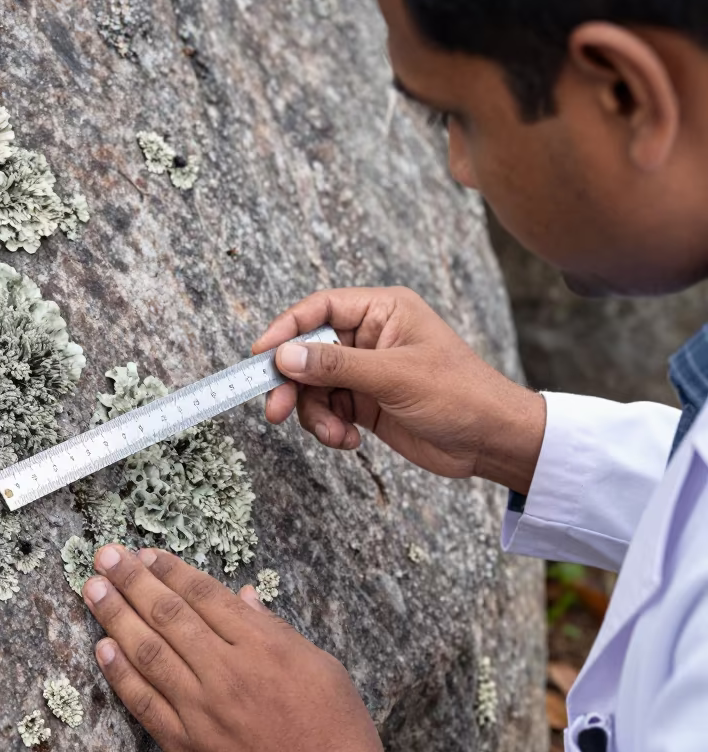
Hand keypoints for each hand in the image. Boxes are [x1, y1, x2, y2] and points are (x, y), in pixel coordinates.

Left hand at [83, 545, 385, 751]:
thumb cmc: (337, 729)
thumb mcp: (320, 663)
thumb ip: (274, 629)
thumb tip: (242, 597)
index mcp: (262, 645)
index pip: (204, 594)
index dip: (170, 570)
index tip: (145, 553)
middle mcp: (226, 672)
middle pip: (168, 614)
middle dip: (132, 580)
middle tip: (105, 556)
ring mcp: (202, 711)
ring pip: (148, 652)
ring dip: (116, 617)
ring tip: (92, 589)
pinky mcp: (188, 749)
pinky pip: (145, 704)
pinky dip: (120, 674)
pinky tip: (102, 648)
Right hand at [253, 287, 545, 493]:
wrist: (492, 441)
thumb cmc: (459, 394)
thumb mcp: (394, 377)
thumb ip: (336, 366)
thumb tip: (285, 357)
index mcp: (382, 311)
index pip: (319, 309)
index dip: (286, 330)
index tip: (260, 356)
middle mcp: (369, 337)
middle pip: (308, 352)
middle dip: (292, 383)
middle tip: (275, 411)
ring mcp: (366, 371)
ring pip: (314, 387)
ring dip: (314, 413)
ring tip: (334, 435)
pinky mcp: (365, 403)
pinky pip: (328, 410)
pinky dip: (330, 428)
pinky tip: (348, 442)